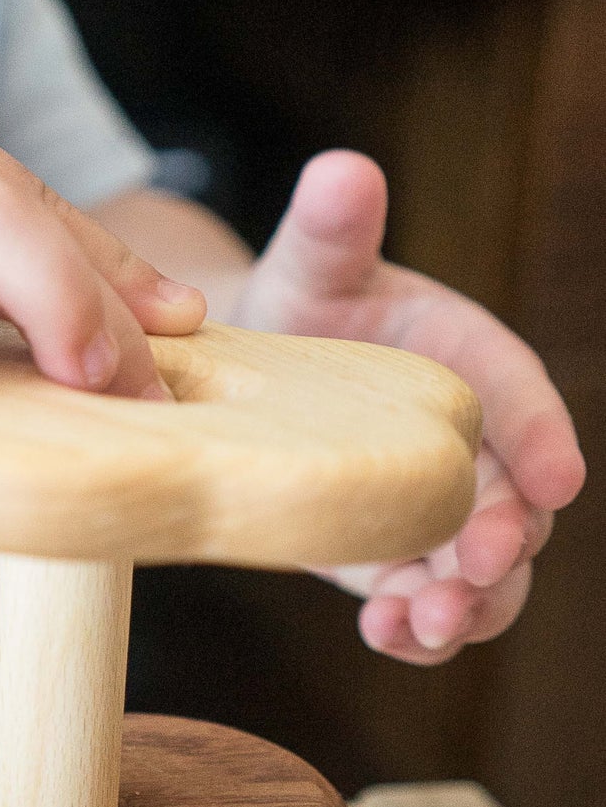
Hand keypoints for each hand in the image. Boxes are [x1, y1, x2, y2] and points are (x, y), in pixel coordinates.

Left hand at [233, 151, 585, 663]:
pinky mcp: (400, 559)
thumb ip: (332, 228)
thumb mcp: (313, 265)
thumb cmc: (300, 302)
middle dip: (505, 545)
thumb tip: (343, 169)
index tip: (559, 477)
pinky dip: (417, 630)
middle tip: (473, 570)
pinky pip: (428, 604)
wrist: (248, 367)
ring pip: (485, 574)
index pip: (524, 398)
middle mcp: (475, 445)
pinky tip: (389, 637)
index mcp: (474, 363)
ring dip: (466, 607)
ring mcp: (441, 511)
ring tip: (421, 623)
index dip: (544, 437)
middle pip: (518, 505)